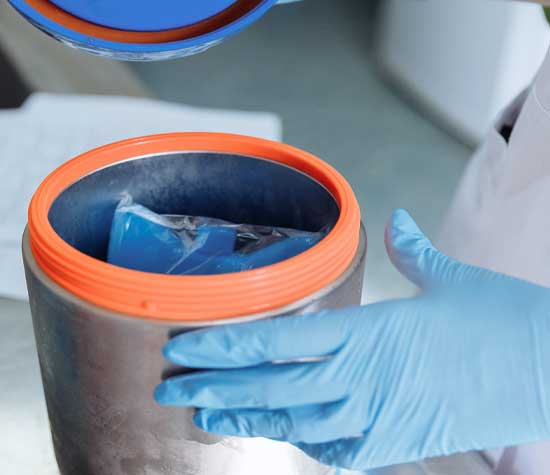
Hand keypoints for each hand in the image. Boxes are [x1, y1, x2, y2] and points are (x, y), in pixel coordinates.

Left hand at [155, 210, 549, 470]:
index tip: (187, 345)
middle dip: (216, 387)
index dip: (224, 344)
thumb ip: (412, 250)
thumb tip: (395, 221)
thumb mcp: (450, 278)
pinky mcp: (398, 443)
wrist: (549, 369)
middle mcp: (363, 375)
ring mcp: (378, 416)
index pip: (277, 339)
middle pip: (272, 385)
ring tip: (208, 417)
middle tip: (173, 389)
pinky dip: (304, 442)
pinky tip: (283, 434)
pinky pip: (337, 448)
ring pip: (295, 422)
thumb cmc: (501, 319)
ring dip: (248, 419)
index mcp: (369, 330)